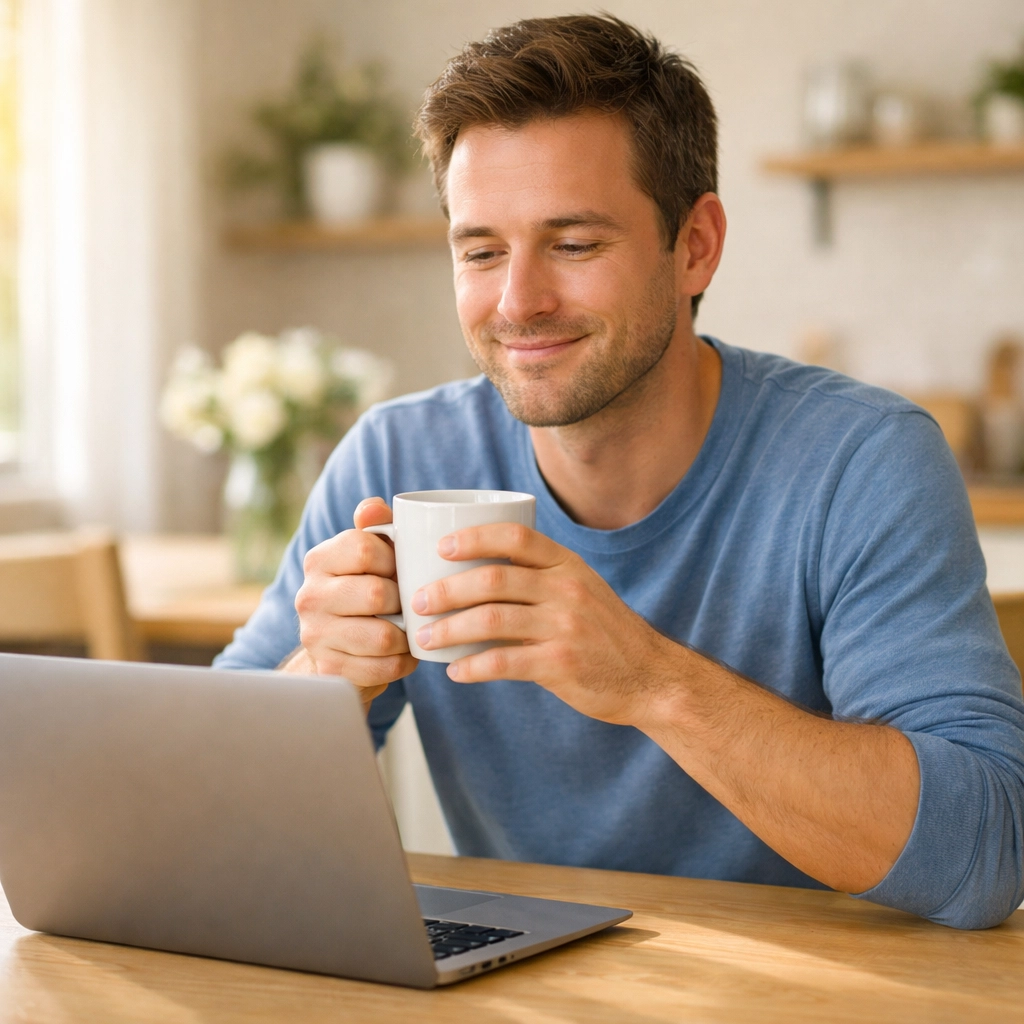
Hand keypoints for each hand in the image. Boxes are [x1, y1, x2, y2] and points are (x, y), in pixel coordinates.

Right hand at [292, 497, 417, 709]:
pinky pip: (384, 668)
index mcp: (318, 560)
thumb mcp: (369, 554)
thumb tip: (374, 508)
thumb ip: (375, 525)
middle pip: (376, 593)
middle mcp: (308, 596)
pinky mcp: (330, 671)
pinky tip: (403, 653)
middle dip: (404, 600)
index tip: (401, 569)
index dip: (395, 559)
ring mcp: (315, 636)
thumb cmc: (364, 590)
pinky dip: (404, 662)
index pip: (362, 548)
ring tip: (411, 629)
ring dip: (408, 635)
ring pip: (384, 636)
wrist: (338, 649)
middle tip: (411, 603)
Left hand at [410, 524, 678, 725]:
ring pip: (491, 619)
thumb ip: (539, 577)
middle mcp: (566, 589)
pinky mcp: (561, 664)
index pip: (516, 536)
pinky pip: (504, 661)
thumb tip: (473, 573)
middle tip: (417, 600)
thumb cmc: (604, 633)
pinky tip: (455, 671)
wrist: (650, 677)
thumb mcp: (580, 589)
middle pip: (493, 577)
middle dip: (447, 589)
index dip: (474, 537)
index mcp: (567, 565)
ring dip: (449, 629)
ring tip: (425, 638)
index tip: (441, 548)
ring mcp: (565, 626)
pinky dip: (472, 666)